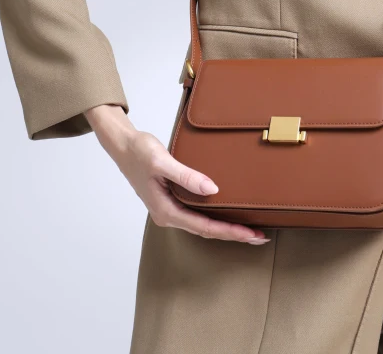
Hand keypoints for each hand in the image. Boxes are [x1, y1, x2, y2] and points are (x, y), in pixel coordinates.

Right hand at [84, 105, 269, 244]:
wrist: (123, 146)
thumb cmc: (139, 152)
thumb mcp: (162, 162)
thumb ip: (187, 176)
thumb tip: (213, 189)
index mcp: (166, 210)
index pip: (204, 227)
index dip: (229, 232)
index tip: (250, 234)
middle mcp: (168, 214)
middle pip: (206, 231)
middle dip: (232, 235)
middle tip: (259, 237)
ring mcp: (169, 209)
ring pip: (202, 225)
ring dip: (225, 228)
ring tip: (249, 230)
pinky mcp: (171, 201)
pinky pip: (197, 215)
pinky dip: (214, 218)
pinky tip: (226, 215)